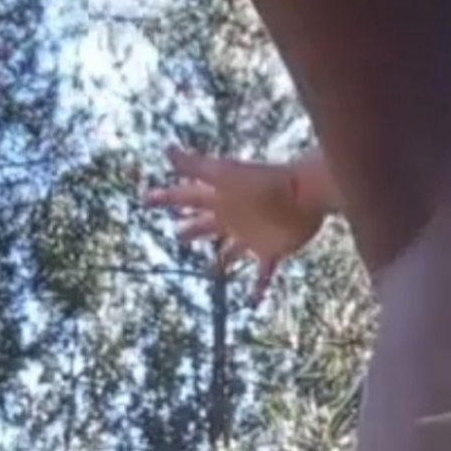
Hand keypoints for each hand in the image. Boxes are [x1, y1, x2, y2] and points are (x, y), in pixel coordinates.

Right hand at [145, 145, 327, 305]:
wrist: (304, 193)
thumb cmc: (264, 182)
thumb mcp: (224, 174)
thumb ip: (195, 166)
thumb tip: (167, 149)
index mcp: (219, 200)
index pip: (187, 197)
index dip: (167, 198)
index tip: (147, 198)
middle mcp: (233, 218)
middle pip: (206, 225)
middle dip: (192, 229)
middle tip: (178, 234)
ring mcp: (252, 235)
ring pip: (231, 250)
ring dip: (221, 259)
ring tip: (212, 270)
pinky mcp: (271, 250)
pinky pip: (262, 272)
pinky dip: (258, 287)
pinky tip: (254, 301)